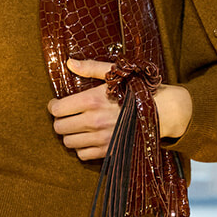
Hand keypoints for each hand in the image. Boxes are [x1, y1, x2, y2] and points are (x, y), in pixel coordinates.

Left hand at [48, 60, 191, 158]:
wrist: (162, 110)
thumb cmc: (138, 89)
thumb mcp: (115, 72)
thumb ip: (90, 68)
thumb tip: (69, 62)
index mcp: (91, 100)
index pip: (57, 110)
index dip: (54, 106)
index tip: (57, 104)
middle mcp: (93, 121)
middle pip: (59, 128)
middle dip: (60, 121)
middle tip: (67, 116)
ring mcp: (101, 138)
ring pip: (69, 142)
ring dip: (70, 135)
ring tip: (77, 127)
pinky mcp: (109, 151)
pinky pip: (82, 155)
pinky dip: (82, 148)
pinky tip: (88, 138)